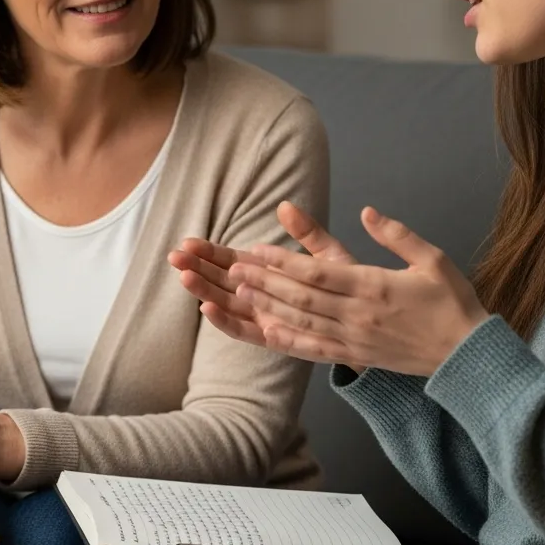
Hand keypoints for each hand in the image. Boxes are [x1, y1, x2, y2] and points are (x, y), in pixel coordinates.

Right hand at [172, 202, 362, 369]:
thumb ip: (307, 233)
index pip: (231, 260)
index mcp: (270, 273)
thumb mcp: (328, 255)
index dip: (209, 252)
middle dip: (197, 268)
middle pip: (221, 281)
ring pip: (226, 303)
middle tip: (174, 257)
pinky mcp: (272, 337)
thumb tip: (285, 206)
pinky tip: (207, 307)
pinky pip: (244, 331)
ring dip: (204, 290)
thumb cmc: (349, 288)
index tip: (188, 242)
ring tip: (185, 277)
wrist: (369, 323)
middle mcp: (262, 295)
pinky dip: (224, 321)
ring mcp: (264, 317)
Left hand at [227, 206, 489, 376]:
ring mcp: (353, 338)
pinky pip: (314, 349)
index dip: (282, 262)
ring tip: (240, 292)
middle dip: (264, 281)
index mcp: (374, 287)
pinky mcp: (355, 356)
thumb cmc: (451, 303)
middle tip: (234, 268)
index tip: (257, 250)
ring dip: (268, 306)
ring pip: (301, 322)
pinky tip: (267, 331)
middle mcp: (358, 314)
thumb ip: (397, 235)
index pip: (318, 273)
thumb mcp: (432, 259)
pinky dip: (287, 340)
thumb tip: (367, 212)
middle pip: (300, 296)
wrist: (466, 355)